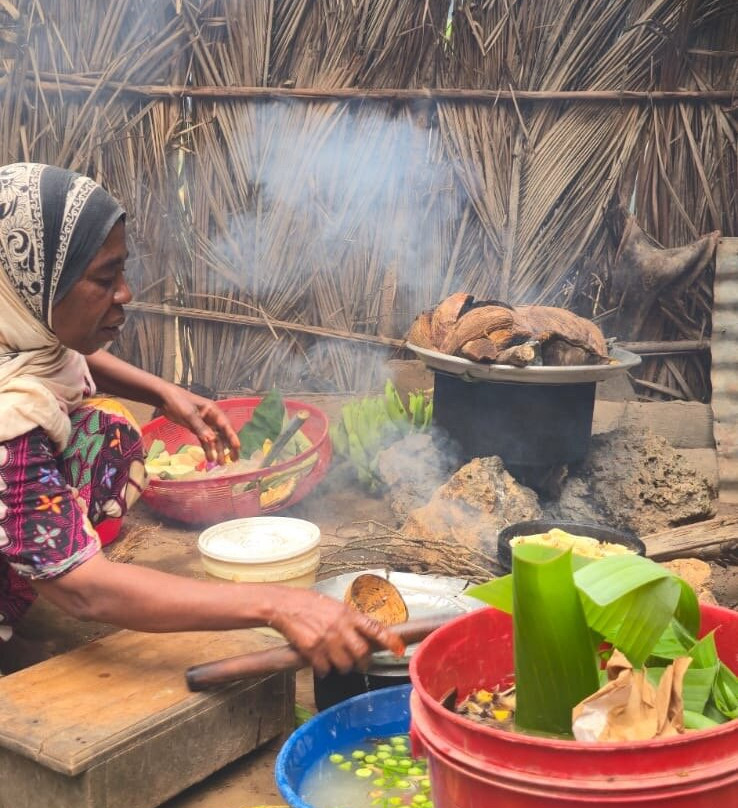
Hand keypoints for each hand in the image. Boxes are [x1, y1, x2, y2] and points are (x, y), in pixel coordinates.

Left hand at [158, 384, 239, 462]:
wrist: (165, 398)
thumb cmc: (179, 402)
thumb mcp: (189, 414)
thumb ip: (200, 427)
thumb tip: (212, 440)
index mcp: (213, 411)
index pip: (226, 425)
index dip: (232, 437)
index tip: (237, 447)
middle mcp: (212, 418)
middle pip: (224, 434)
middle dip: (229, 447)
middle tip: (233, 460)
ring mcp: (205, 424)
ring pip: (215, 439)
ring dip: (218, 450)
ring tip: (220, 463)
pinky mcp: (197, 429)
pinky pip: (205, 440)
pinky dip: (208, 449)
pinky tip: (210, 458)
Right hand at [266, 587, 405, 676]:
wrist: (286, 605)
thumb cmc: (310, 603)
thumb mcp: (335, 607)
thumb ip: (350, 620)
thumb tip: (365, 634)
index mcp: (348, 614)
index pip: (375, 628)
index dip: (389, 640)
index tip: (398, 649)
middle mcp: (340, 627)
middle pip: (362, 653)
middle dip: (363, 662)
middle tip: (361, 664)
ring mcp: (326, 639)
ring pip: (345, 665)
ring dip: (344, 667)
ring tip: (338, 662)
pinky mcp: (312, 650)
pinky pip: (325, 669)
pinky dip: (325, 670)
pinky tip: (321, 664)